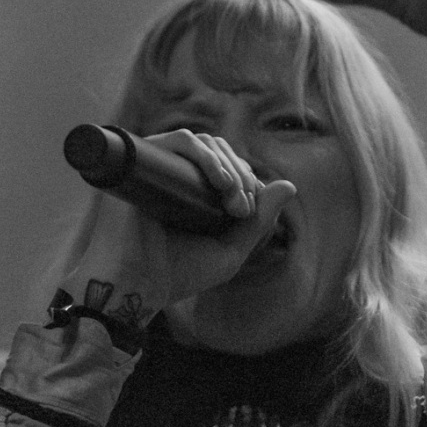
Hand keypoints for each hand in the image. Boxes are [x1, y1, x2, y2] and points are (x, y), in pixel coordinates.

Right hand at [61, 129, 297, 322]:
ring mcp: (155, 166)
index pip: (225, 164)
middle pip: (215, 149)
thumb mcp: (230, 250)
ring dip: (225, 164)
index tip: (248, 210)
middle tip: (241, 207)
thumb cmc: (178, 274)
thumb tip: (289, 185)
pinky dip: (203, 154)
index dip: (245, 178)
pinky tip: (219, 181)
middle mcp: (172, 174)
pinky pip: (177, 140)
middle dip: (239, 173)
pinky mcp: (140, 163)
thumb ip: (259, 221)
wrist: (137, 286)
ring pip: (200, 142)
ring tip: (232, 195)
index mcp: (190, 190)